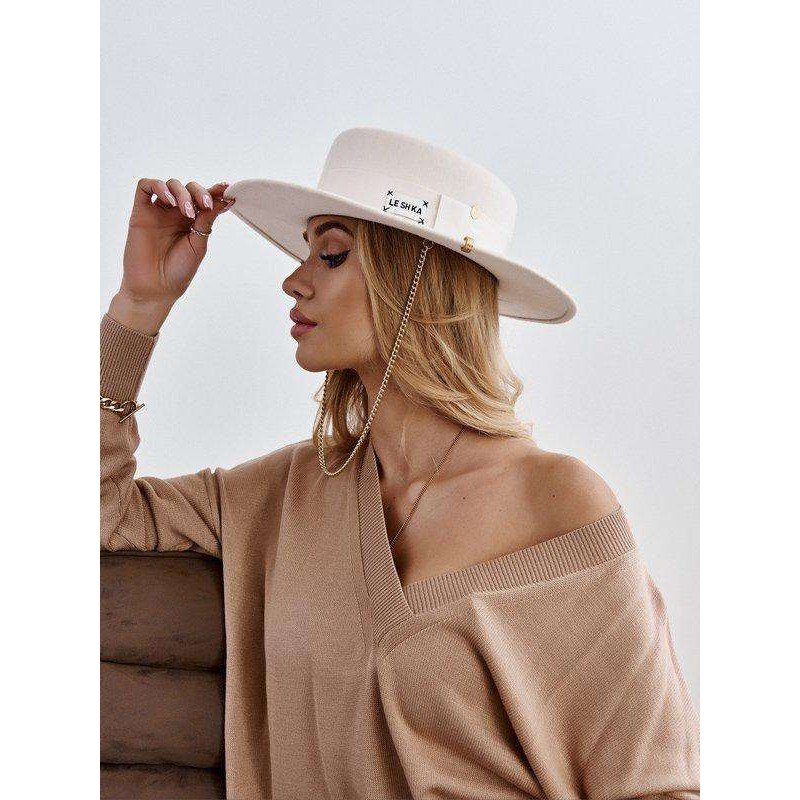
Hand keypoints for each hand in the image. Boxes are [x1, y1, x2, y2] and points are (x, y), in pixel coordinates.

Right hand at [120, 177, 234, 308]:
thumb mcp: (198, 244)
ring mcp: (158, 212)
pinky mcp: (140, 212)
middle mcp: (175, 214)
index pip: (203, 199)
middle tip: (205, 205)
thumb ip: (206, 221)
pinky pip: (145, 187)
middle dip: (199, 192)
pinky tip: (169, 201)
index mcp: (192, 222)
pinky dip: (158, 186)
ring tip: (187, 211)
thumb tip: (224, 199)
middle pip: (188, 188)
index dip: (215, 191)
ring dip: (182, 192)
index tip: (227, 188)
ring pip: (170, 185)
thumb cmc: (179, 271)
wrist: (156, 288)